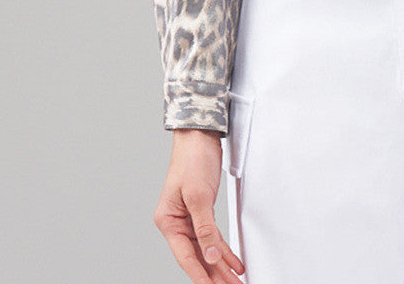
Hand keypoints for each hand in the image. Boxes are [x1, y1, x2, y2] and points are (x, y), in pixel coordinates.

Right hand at [153, 128, 245, 282]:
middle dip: (215, 276)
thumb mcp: (198, 195)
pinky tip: (234, 263)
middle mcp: (177, 222)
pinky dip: (224, 250)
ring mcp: (189, 218)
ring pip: (207, 249)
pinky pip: (213, 237)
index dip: (200, 276)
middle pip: (198, 256)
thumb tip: (209, 254)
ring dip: (222, 267)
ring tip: (235, 282)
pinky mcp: (202, 211)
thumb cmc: (192, 158)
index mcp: (168, 221)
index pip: (186, 256)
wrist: (200, 134)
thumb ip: (204, 227)